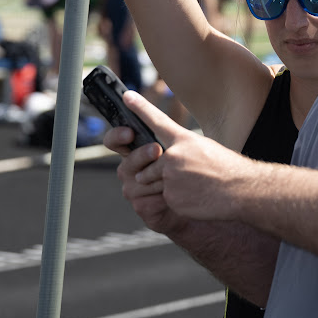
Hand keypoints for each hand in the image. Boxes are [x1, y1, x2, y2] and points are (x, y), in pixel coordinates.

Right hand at [104, 117, 186, 234]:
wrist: (201, 201)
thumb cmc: (189, 171)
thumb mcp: (180, 147)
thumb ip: (165, 131)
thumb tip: (153, 109)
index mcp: (135, 151)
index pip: (116, 140)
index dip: (118, 135)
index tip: (130, 132)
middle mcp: (130, 170)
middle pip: (127, 161)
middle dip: (142, 155)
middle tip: (157, 149)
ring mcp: (133, 190)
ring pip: (140, 182)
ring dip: (161, 179)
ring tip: (178, 178)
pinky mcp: (142, 208)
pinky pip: (147, 201)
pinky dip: (164, 197)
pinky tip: (174, 196)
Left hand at [119, 90, 253, 221]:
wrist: (243, 190)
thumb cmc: (229, 169)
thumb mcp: (206, 149)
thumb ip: (182, 150)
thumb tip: (165, 157)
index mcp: (183, 140)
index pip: (156, 121)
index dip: (140, 108)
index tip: (127, 97)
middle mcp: (173, 157)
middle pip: (150, 166)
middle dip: (160, 174)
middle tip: (187, 177)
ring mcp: (171, 178)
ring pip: (157, 184)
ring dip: (172, 188)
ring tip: (197, 187)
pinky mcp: (172, 198)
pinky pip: (167, 200)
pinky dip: (179, 201)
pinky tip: (197, 198)